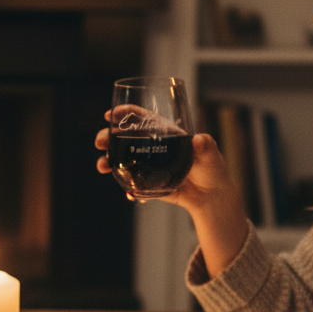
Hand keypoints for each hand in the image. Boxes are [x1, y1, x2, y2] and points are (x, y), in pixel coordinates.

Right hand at [96, 111, 247, 277]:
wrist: (210, 196)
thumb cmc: (212, 169)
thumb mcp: (211, 154)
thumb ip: (206, 146)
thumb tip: (199, 140)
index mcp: (165, 134)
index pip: (142, 120)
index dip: (126, 114)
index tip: (112, 114)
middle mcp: (153, 148)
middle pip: (125, 138)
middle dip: (109, 137)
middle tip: (100, 141)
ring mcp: (148, 166)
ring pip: (123, 160)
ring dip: (109, 161)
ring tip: (102, 166)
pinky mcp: (148, 183)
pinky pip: (132, 183)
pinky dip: (127, 187)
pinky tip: (127, 192)